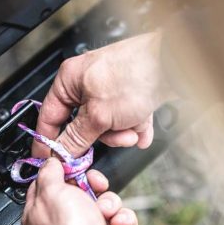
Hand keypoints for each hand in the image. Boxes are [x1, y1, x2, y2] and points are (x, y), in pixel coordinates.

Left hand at [21, 158, 140, 224]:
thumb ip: (49, 172)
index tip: (73, 166)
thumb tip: (50, 162)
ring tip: (106, 214)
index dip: (63, 172)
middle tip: (95, 186)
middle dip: (93, 185)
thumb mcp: (51, 191)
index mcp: (41, 212)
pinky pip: (121, 217)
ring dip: (110, 203)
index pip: (48, 184)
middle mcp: (64, 222)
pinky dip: (123, 219)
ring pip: (105, 201)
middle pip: (81, 189)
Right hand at [33, 32, 169, 157]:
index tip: (52, 160)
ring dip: (122, 132)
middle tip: (113, 136)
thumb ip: (77, 138)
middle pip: (82, 125)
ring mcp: (111, 89)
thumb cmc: (135, 74)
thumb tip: (61, 155)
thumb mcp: (99, 116)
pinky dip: (135, 127)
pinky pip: (126, 120)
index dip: (49, 141)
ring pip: (107, 125)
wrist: (174, 64)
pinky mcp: (131, 94)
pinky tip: (143, 129)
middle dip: (102, 135)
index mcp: (70, 80)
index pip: (49, 116)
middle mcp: (87, 83)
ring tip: (133, 128)